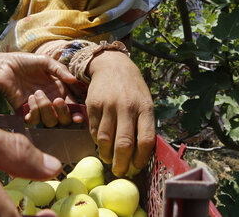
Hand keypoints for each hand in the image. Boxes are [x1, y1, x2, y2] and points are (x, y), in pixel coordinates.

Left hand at [0, 52, 80, 125]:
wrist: (4, 66)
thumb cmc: (24, 62)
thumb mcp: (45, 61)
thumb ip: (60, 70)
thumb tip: (74, 80)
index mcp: (59, 90)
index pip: (72, 106)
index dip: (77, 113)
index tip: (79, 116)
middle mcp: (50, 102)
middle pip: (64, 119)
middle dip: (64, 113)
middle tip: (57, 101)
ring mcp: (38, 108)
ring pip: (50, 121)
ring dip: (46, 108)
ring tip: (37, 93)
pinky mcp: (25, 112)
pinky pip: (35, 120)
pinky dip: (34, 111)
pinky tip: (29, 98)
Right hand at [85, 51, 154, 176]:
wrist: (112, 65)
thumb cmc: (133, 89)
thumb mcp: (145, 102)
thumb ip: (144, 125)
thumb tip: (140, 155)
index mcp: (145, 108)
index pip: (146, 140)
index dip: (141, 159)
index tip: (136, 167)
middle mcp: (127, 106)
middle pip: (124, 144)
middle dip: (121, 164)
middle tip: (119, 172)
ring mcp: (108, 105)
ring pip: (106, 140)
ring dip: (106, 155)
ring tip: (108, 159)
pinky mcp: (93, 104)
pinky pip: (94, 131)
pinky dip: (97, 140)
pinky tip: (101, 141)